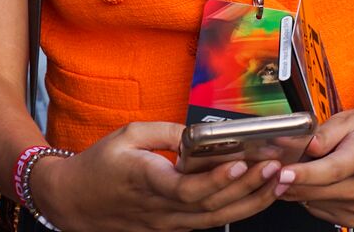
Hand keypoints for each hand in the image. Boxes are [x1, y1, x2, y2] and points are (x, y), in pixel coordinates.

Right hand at [38, 122, 281, 230]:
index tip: (241, 162)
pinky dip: (237, 209)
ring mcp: (168, 223)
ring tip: (279, 182)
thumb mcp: (127, 134)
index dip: (216, 179)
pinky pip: (209, 222)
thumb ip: (165, 131)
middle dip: (249, 188)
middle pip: (212, 208)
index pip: (187, 189)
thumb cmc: (98, 164)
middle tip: (278, 169)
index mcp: (148, 182)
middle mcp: (161, 209)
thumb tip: (199, 131)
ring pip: (216, 220)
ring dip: (251, 202)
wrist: (74, 201)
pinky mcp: (172, 227)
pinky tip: (258, 194)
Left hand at [272, 109, 353, 226]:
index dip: (305, 174)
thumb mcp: (348, 119)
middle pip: (315, 190)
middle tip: (277, 163)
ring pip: (310, 201)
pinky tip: (317, 180)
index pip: (331, 170)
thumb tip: (305, 145)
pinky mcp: (350, 217)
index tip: (283, 173)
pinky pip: (315, 209)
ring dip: (298, 187)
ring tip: (307, 166)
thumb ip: (323, 133)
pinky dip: (309, 195)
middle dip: (288, 179)